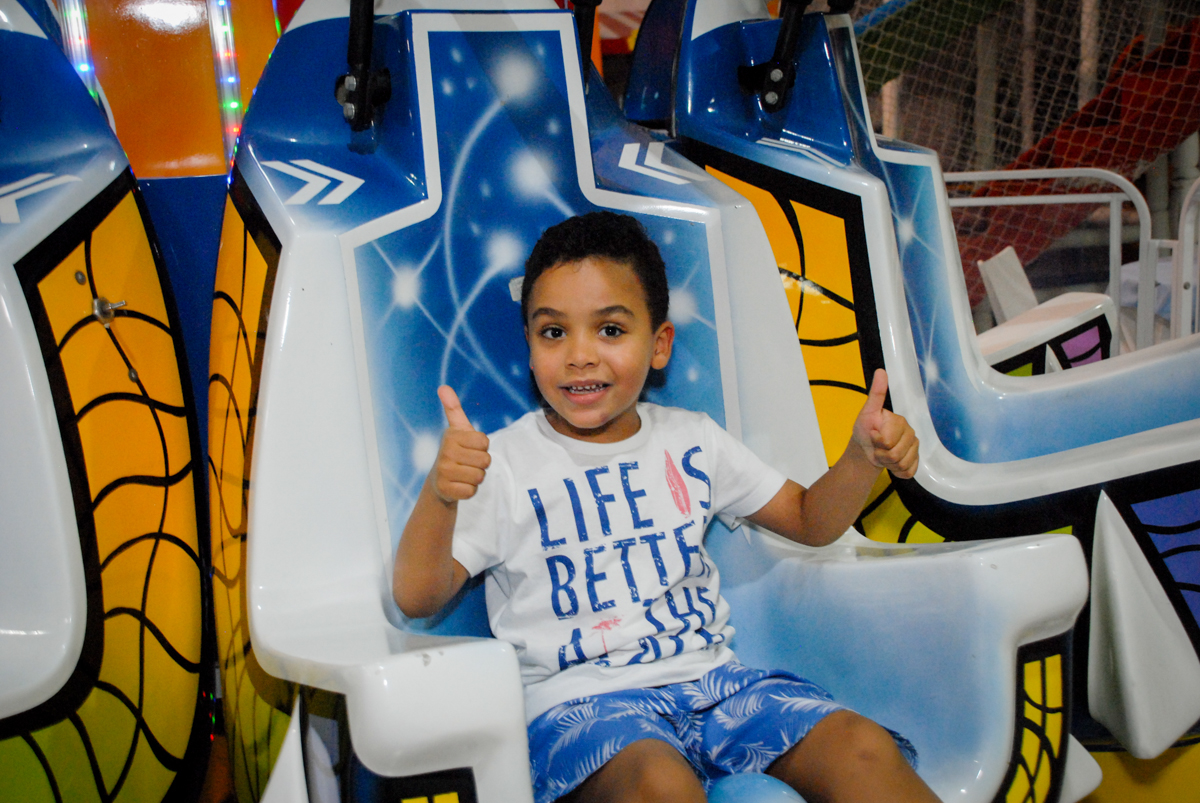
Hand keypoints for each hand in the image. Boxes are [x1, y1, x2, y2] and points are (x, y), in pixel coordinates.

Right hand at [432, 385, 490, 502]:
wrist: (439, 481)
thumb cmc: (455, 451)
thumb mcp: (457, 430)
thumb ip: (453, 408)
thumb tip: (443, 387)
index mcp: (451, 436)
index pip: (485, 443)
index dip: (482, 448)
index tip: (470, 448)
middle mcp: (445, 453)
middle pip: (485, 460)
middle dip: (480, 464)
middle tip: (467, 463)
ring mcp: (444, 472)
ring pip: (480, 476)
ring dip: (476, 478)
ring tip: (464, 473)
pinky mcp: (446, 490)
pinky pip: (472, 491)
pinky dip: (470, 490)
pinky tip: (460, 485)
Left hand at [851, 369, 918, 478]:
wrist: (866, 450)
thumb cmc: (866, 429)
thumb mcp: (867, 412)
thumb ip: (876, 393)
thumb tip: (881, 371)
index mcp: (900, 421)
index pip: (887, 440)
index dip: (876, 441)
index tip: (872, 435)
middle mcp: (911, 433)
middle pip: (895, 454)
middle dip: (880, 454)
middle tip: (876, 448)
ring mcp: (915, 448)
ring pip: (902, 464)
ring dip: (887, 464)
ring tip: (882, 455)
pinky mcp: (915, 462)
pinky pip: (908, 472)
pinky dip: (896, 472)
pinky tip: (890, 464)